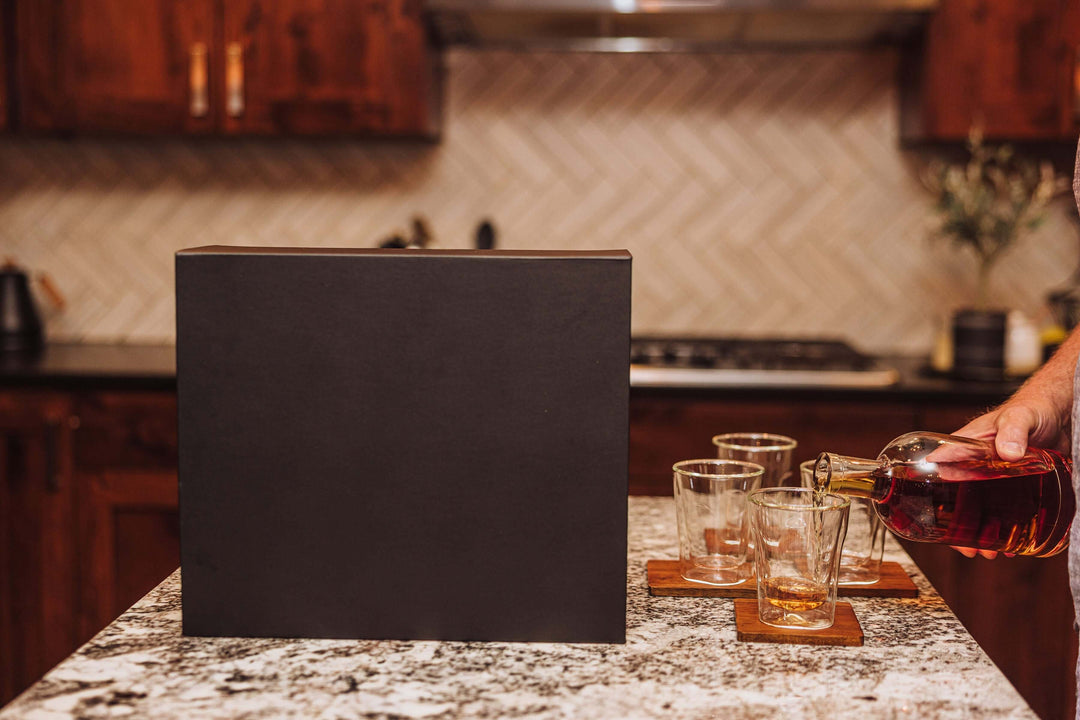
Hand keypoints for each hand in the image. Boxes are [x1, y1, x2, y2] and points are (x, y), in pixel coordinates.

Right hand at [946, 330, 1079, 557]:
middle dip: (960, 525)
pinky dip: (1008, 529)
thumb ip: (1012, 431)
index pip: (943, 470)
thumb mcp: (1020, 416)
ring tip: (988, 553)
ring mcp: (1001, 479)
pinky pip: (1010, 512)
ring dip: (983, 532)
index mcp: (968, 447)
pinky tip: (1013, 544)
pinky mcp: (1023, 488)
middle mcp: (979, 466)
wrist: (1065, 412)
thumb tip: (1007, 451)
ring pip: (984, 509)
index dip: (936, 494)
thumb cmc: (1034, 407)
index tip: (935, 515)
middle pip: (961, 499)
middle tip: (966, 548)